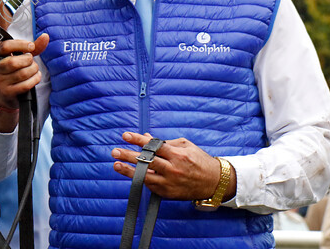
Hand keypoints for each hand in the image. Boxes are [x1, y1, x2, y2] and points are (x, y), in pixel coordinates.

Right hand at [0, 34, 47, 131]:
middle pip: (13, 62)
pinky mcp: (7, 92)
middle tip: (32, 62)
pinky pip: (25, 85)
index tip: (31, 46)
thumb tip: (45, 36)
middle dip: (28, 61)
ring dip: (33, 70)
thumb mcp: (21, 57)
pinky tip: (35, 77)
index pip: (5, 46)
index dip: (20, 44)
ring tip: (34, 70)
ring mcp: (0, 81)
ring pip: (21, 74)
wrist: (4, 94)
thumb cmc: (14, 71)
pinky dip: (34, 80)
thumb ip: (33, 47)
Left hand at [112, 132, 235, 200]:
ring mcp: (170, 183)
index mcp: (177, 154)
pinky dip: (141, 180)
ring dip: (129, 171)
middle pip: (147, 161)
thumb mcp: (185, 146)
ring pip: (145, 177)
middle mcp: (172, 169)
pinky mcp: (168, 194)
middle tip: (114, 151)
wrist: (215, 183)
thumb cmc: (199, 160)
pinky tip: (132, 174)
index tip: (125, 136)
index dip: (138, 140)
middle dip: (129, 156)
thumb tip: (146, 137)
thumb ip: (165, 142)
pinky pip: (151, 186)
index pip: (154, 146)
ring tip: (116, 165)